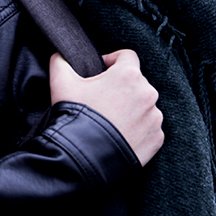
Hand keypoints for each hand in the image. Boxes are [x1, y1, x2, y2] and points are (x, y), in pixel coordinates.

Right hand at [49, 50, 163, 165]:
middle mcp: (147, 93)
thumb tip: (59, 55)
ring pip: (144, 105)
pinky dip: (138, 129)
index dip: (112, 61)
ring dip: (131, 109)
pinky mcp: (156, 137)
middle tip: (102, 101)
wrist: (85, 160)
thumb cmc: (76, 119)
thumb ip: (61, 62)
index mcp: (128, 75)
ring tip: (111, 121)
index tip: (102, 72)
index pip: (126, 56)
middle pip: (136, 82)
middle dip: (120, 88)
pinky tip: (120, 135)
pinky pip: (149, 127)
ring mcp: (154, 116)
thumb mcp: (61, 84)